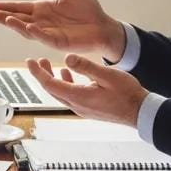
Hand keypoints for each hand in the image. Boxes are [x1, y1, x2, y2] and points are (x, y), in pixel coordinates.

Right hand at [0, 0, 125, 58]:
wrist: (103, 26)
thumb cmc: (88, 10)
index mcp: (42, 9)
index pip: (19, 8)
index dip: (4, 6)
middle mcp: (41, 22)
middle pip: (17, 19)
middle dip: (2, 17)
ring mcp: (48, 33)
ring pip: (27, 29)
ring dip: (15, 25)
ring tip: (4, 19)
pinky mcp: (58, 42)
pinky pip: (44, 37)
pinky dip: (35, 32)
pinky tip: (28, 26)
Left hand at [25, 55, 146, 126]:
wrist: (140, 112)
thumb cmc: (127, 94)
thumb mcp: (107, 75)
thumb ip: (86, 66)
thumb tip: (67, 58)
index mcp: (78, 97)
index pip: (50, 84)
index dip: (38, 72)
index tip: (29, 62)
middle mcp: (77, 105)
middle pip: (52, 89)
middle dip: (42, 74)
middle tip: (37, 61)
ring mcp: (82, 108)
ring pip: (60, 92)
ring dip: (53, 78)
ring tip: (49, 65)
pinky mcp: (88, 108)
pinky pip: (70, 95)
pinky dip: (65, 83)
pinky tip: (68, 73)